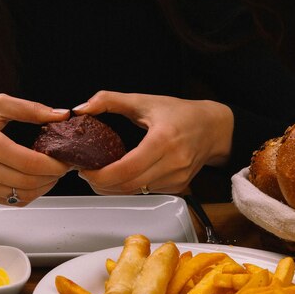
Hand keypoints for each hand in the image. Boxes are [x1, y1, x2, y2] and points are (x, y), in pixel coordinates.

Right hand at [0, 94, 71, 204]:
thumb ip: (30, 109)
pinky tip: (35, 181)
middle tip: (63, 166)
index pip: (29, 162)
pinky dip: (28, 194)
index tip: (65, 159)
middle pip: (28, 182)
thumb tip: (59, 115)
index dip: (53, 165)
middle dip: (53, 177)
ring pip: (21, 196)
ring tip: (52, 174)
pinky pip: (10, 201)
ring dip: (43, 188)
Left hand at [73, 91, 233, 194]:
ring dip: (113, 188)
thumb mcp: (144, 100)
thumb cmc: (180, 113)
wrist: (213, 127)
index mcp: (163, 139)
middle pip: (128, 186)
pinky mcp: (178, 186)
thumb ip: (109, 100)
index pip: (127, 169)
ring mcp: (177, 177)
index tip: (85, 170)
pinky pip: (146, 192)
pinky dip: (129, 187)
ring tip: (100, 175)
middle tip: (87, 174)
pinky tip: (121, 176)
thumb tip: (81, 108)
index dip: (101, 175)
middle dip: (102, 185)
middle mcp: (173, 162)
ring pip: (136, 192)